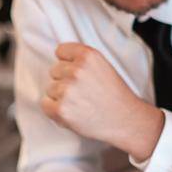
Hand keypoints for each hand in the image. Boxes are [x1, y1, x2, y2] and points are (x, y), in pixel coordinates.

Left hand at [42, 43, 164, 159]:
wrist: (125, 120)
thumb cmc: (115, 95)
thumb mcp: (103, 66)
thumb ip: (81, 60)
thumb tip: (59, 58)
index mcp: (88, 56)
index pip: (61, 51)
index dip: (67, 63)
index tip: (75, 72)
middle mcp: (76, 71)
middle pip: (54, 70)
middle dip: (64, 80)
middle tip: (82, 92)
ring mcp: (67, 90)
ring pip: (50, 89)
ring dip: (60, 97)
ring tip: (80, 103)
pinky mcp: (61, 109)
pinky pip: (45, 105)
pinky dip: (55, 110)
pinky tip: (72, 111)